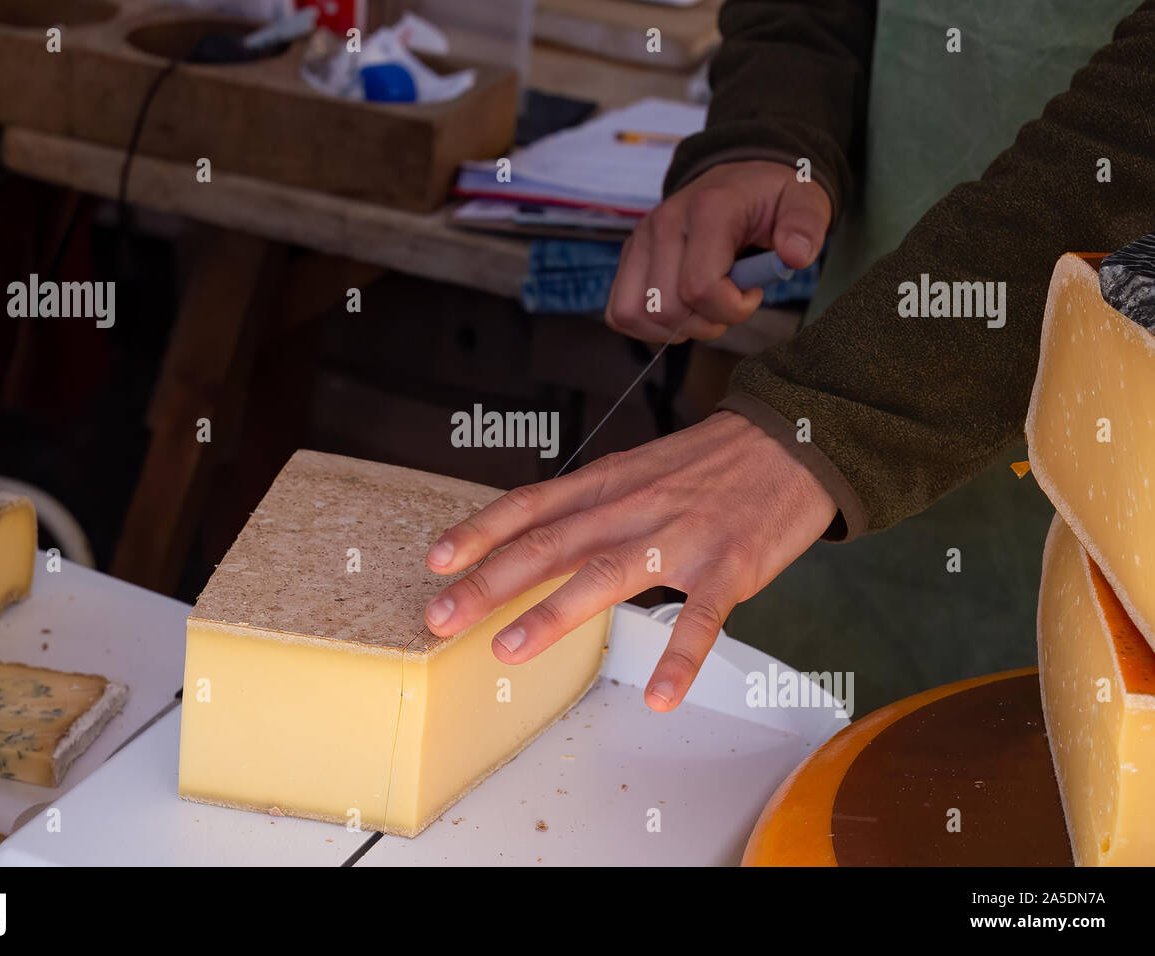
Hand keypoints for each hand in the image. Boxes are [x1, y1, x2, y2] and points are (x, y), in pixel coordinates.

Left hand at [422, 412, 836, 710]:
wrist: (792, 441)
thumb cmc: (710, 462)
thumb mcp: (638, 468)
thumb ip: (589, 503)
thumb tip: (534, 534)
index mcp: (608, 483)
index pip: (530, 505)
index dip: (479, 532)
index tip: (436, 560)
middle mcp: (633, 508)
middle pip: (550, 545)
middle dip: (489, 582)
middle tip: (440, 617)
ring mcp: (680, 538)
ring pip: (606, 576)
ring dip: (553, 614)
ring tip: (510, 651)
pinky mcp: (729, 567)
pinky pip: (701, 618)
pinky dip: (681, 658)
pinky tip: (662, 697)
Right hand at [605, 160, 830, 342]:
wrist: (740, 179)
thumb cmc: (772, 197)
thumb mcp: (805, 201)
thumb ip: (806, 225)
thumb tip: (795, 255)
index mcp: (707, 209)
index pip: (699, 288)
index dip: (731, 309)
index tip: (753, 292)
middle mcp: (663, 222)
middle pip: (665, 309)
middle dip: (705, 323)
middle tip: (729, 302)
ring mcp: (640, 240)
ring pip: (634, 315)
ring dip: (673, 328)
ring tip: (703, 306)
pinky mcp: (628, 256)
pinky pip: (620, 312)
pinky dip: (649, 325)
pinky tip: (680, 309)